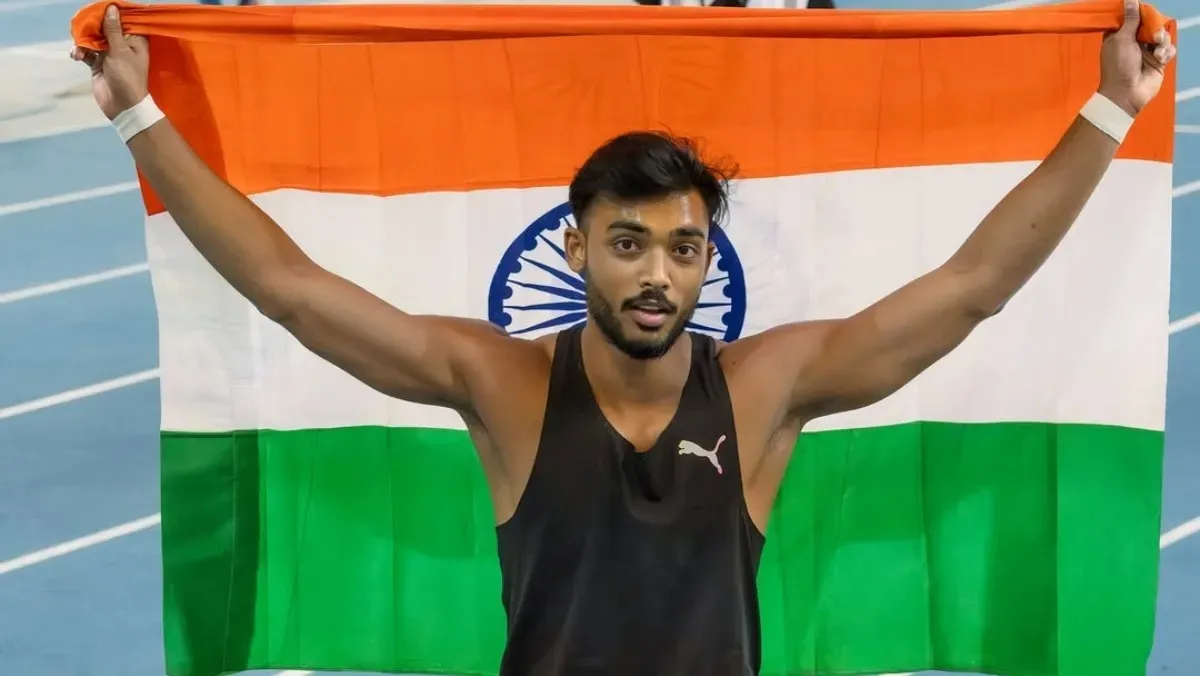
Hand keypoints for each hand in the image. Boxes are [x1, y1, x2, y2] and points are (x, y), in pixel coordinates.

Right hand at [69, 5, 148, 119]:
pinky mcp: (98, 63)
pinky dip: (80, 51)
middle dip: (92, 26)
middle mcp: (122, 44)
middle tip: (82, 27)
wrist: (121, 106)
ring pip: (93, 39)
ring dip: (83, 41)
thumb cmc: (127, 77)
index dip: (110, 13)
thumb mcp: (120, 51)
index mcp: (135, 40)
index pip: (123, 19)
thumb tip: (111, 8)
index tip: (96, 10)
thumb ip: (113, 30)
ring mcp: (109, 53)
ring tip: (79, 48)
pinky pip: (86, 51)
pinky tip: (76, 56)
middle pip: (105, 27)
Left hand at [1097, 0, 1176, 116]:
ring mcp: (1146, 51)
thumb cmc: (1118, 66)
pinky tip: (1160, 57)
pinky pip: (1168, 49)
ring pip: (1161, 36)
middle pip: (1149, 25)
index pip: (1131, 18)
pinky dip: (1166, 52)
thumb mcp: (1121, 40)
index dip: (1139, 14)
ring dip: (1161, 40)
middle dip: (1154, 27)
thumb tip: (1130, 0)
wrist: (1127, 93)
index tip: (1144, 13)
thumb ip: (1129, 20)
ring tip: (1157, 49)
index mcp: (1119, 36)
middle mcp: (1133, 42)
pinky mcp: (1158, 60)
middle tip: (1153, 34)